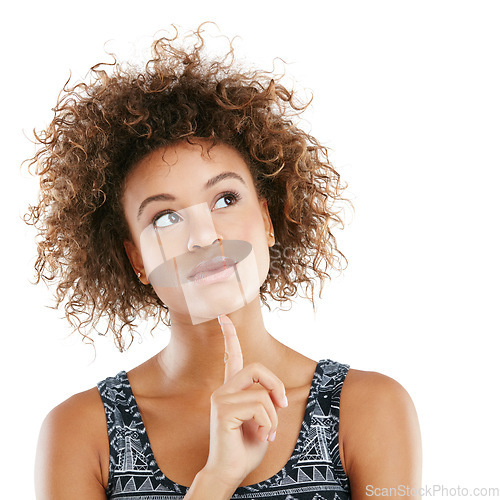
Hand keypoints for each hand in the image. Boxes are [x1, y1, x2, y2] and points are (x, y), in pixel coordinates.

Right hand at [202, 314, 287, 490]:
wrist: (230, 472)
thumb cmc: (246, 447)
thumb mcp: (263, 420)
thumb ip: (266, 401)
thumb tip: (275, 394)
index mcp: (232, 389)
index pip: (232, 355)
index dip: (229, 335)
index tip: (223, 316)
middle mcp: (224, 389)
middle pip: (256, 367)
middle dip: (275, 386)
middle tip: (281, 405)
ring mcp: (221, 398)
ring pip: (261, 393)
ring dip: (273, 416)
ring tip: (267, 432)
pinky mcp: (223, 410)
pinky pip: (259, 406)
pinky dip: (268, 423)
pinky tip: (261, 436)